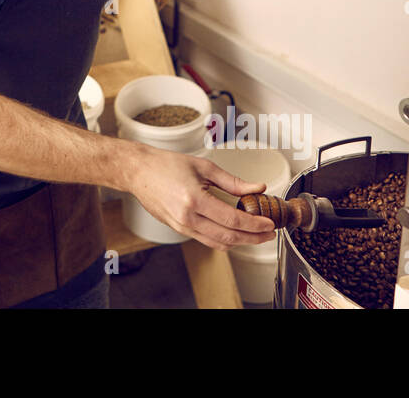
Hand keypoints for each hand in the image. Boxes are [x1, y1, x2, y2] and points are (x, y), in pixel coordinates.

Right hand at [124, 147, 276, 250]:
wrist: (138, 172)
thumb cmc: (166, 164)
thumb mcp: (203, 167)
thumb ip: (232, 181)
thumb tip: (257, 188)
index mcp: (194, 200)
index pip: (232, 220)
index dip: (254, 224)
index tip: (269, 223)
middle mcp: (187, 218)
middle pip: (228, 237)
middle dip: (253, 237)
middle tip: (269, 233)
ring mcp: (182, 226)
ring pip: (218, 243)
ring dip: (240, 242)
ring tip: (256, 235)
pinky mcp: (179, 229)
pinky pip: (206, 240)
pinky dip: (224, 239)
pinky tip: (234, 232)